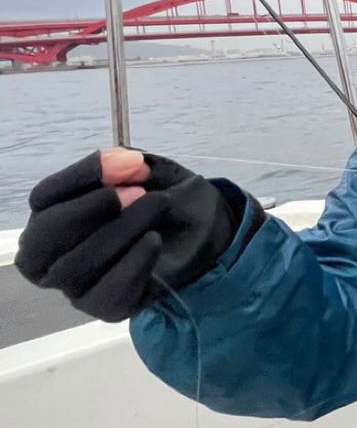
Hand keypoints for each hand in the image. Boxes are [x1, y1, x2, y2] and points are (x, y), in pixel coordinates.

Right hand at [15, 149, 238, 321]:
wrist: (203, 229)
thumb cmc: (163, 195)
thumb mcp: (149, 170)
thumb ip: (130, 164)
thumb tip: (126, 162)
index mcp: (54, 211)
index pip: (44, 197)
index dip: (82, 176)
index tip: (129, 162)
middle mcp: (54, 251)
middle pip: (42, 239)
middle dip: (87, 211)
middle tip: (137, 192)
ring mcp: (76, 282)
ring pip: (73, 268)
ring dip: (120, 232)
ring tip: (159, 207)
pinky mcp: (104, 305)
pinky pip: (105, 295)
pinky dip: (131, 265)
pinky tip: (154, 241)